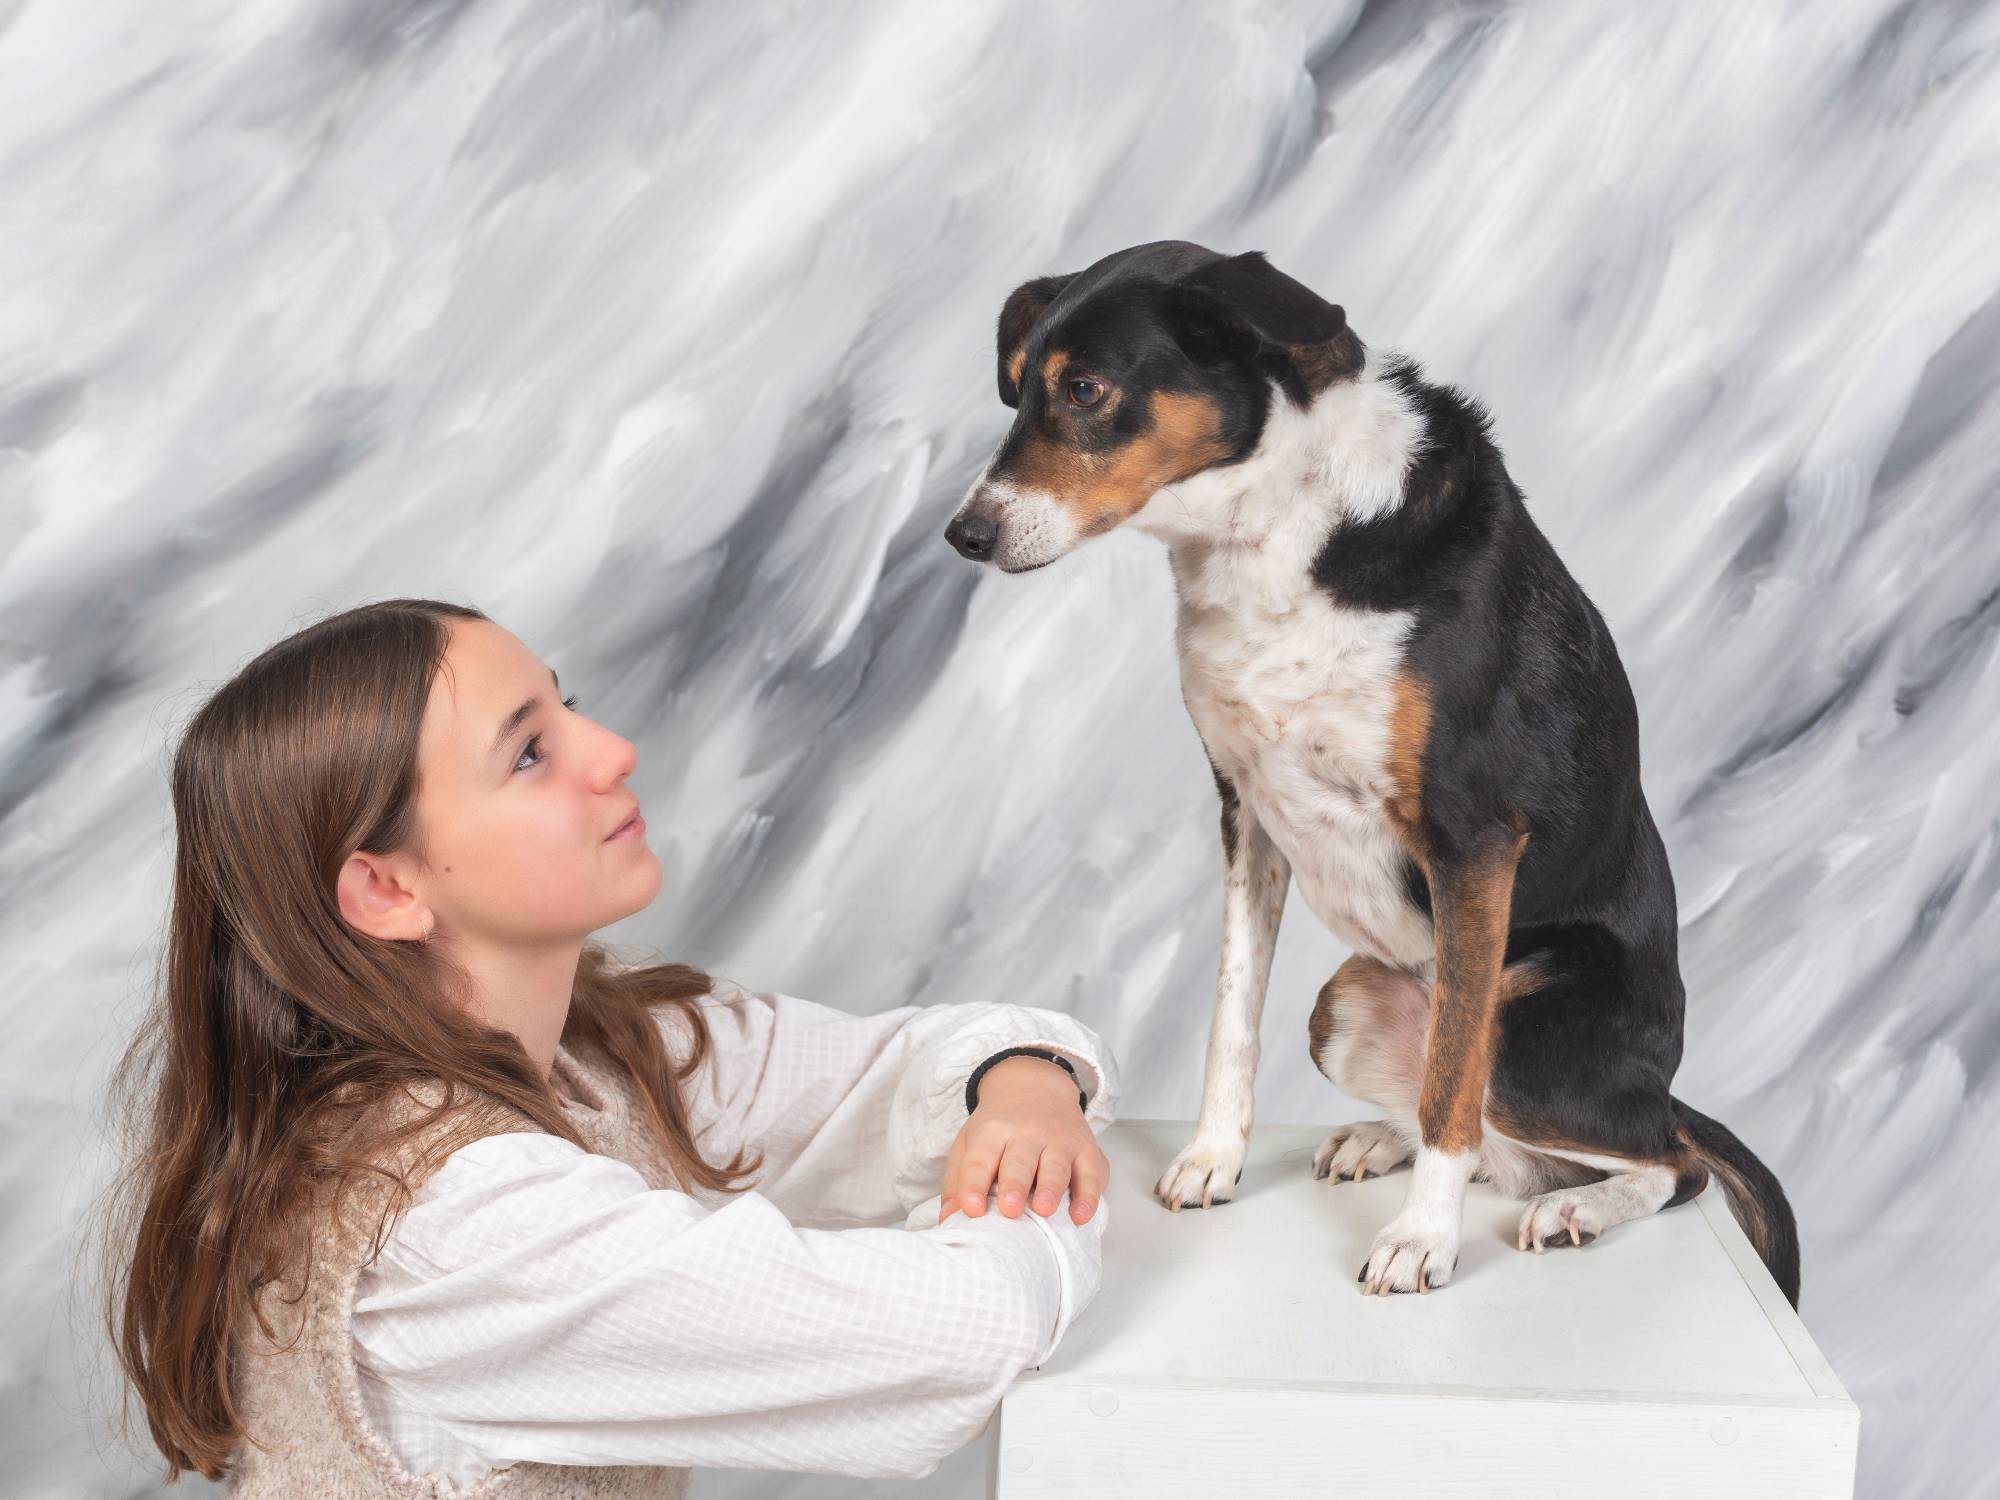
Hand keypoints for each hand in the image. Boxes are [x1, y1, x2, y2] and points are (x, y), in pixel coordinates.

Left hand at [938, 1055, 1108, 1225]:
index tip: (971, 1209)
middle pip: (1020, 1161)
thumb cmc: (999, 1127)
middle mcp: (1027, 1132)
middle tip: (1010, 1210)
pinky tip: (1080, 1216)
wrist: (1035, 1087)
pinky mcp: (1086, 1150)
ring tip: (1043, 1210)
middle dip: (1015, 1185)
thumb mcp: (970, 1142)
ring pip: (1056, 1166)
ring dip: (1050, 1188)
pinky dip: (1088, 1196)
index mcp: (992, 1131)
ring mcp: (1060, 1140)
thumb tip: (948, 1219)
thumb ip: (958, 1181)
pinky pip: (1091, 1174)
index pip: (980, 1159)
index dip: (973, 1185)